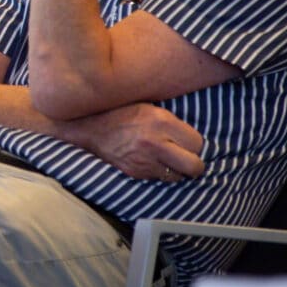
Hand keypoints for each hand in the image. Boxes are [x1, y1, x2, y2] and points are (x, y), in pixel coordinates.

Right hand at [73, 102, 203, 181]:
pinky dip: (158, 173)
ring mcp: (144, 160)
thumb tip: (192, 136)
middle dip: (194, 164)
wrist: (88, 128)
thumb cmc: (119, 113)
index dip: (193, 143)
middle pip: (194, 166)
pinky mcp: (135, 172)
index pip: (197, 142)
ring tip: (166, 160)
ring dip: (176, 171)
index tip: (186, 141)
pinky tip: (150, 162)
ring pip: (179, 177)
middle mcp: (155, 142)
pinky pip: (159, 179)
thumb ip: (170, 121)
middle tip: (186, 158)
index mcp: (161, 120)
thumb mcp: (148, 107)